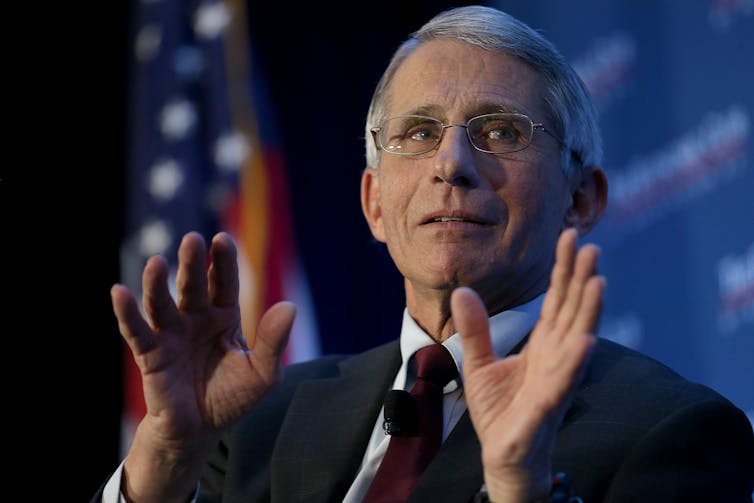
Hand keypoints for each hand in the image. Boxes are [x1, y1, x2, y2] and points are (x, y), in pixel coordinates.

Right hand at [112, 231, 294, 501]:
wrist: (201, 432)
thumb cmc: (232, 397)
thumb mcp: (261, 373)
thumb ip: (272, 342)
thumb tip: (290, 307)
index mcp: (224, 317)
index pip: (225, 284)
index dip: (223, 262)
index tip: (222, 239)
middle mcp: (196, 319)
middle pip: (193, 286)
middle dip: (192, 263)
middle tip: (192, 239)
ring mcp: (171, 335)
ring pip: (163, 303)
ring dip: (158, 283)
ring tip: (156, 262)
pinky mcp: (150, 355)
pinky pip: (138, 332)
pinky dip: (127, 313)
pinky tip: (119, 292)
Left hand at [451, 228, 603, 502]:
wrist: (503, 455)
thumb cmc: (500, 411)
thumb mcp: (478, 363)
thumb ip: (475, 328)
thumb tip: (463, 290)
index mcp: (543, 345)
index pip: (556, 300)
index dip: (563, 269)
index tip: (569, 236)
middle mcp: (557, 357)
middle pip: (571, 311)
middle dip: (581, 279)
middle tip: (590, 245)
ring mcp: (556, 380)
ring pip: (576, 339)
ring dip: (588, 311)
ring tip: (598, 281)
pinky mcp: (546, 405)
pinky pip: (562, 381)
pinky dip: (575, 361)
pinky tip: (585, 339)